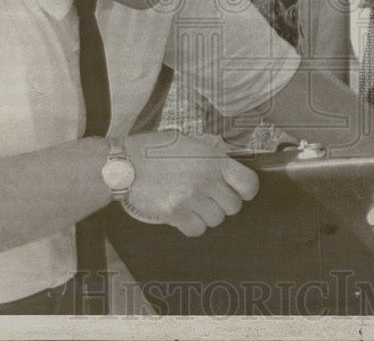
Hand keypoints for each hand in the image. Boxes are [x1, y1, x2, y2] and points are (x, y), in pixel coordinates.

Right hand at [120, 131, 258, 236]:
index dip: (246, 190)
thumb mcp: (189, 143)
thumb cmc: (154, 150)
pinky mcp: (175, 213)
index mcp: (213, 159)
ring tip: (194, 203)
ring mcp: (191, 198)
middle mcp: (205, 180)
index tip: (240, 191)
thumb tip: (229, 172)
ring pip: (216, 220)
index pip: (248, 183)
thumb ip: (211, 157)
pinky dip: (193, 225)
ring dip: (208, 215)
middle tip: (210, 197)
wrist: (125, 163)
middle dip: (224, 204)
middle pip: (233, 206)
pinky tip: (184, 214)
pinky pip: (197, 230)